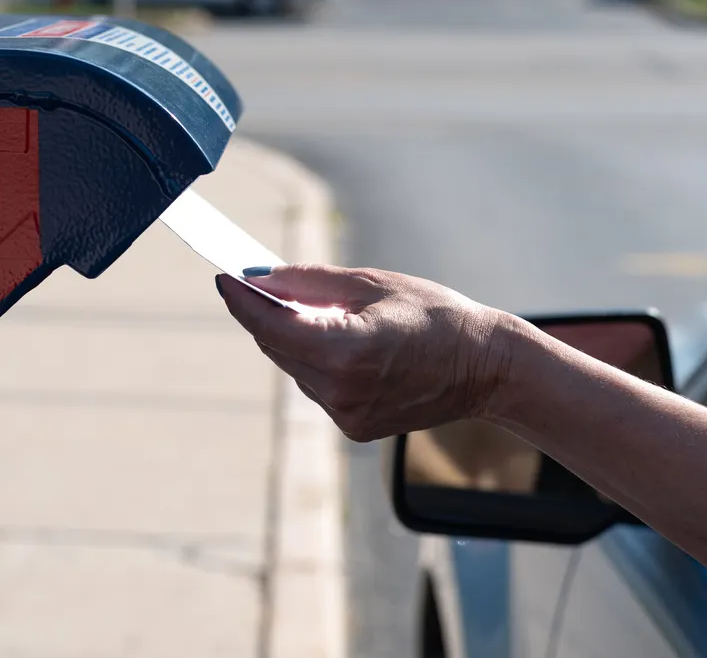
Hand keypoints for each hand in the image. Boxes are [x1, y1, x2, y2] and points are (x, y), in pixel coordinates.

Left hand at [216, 264, 515, 441]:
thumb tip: (260, 279)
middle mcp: (341, 390)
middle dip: (268, 315)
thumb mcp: (372, 283)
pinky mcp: (354, 428)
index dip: (241, 302)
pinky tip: (351, 346)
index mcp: (347, 350)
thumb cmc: (435, 314)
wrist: (484, 367)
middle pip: (277, 347)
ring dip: (297, 339)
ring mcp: (347, 415)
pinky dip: (319, 363)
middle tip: (265, 283)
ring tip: (331, 316)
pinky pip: (317, 387)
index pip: (271, 327)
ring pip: (295, 368)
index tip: (222, 278)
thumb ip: (310, 282)